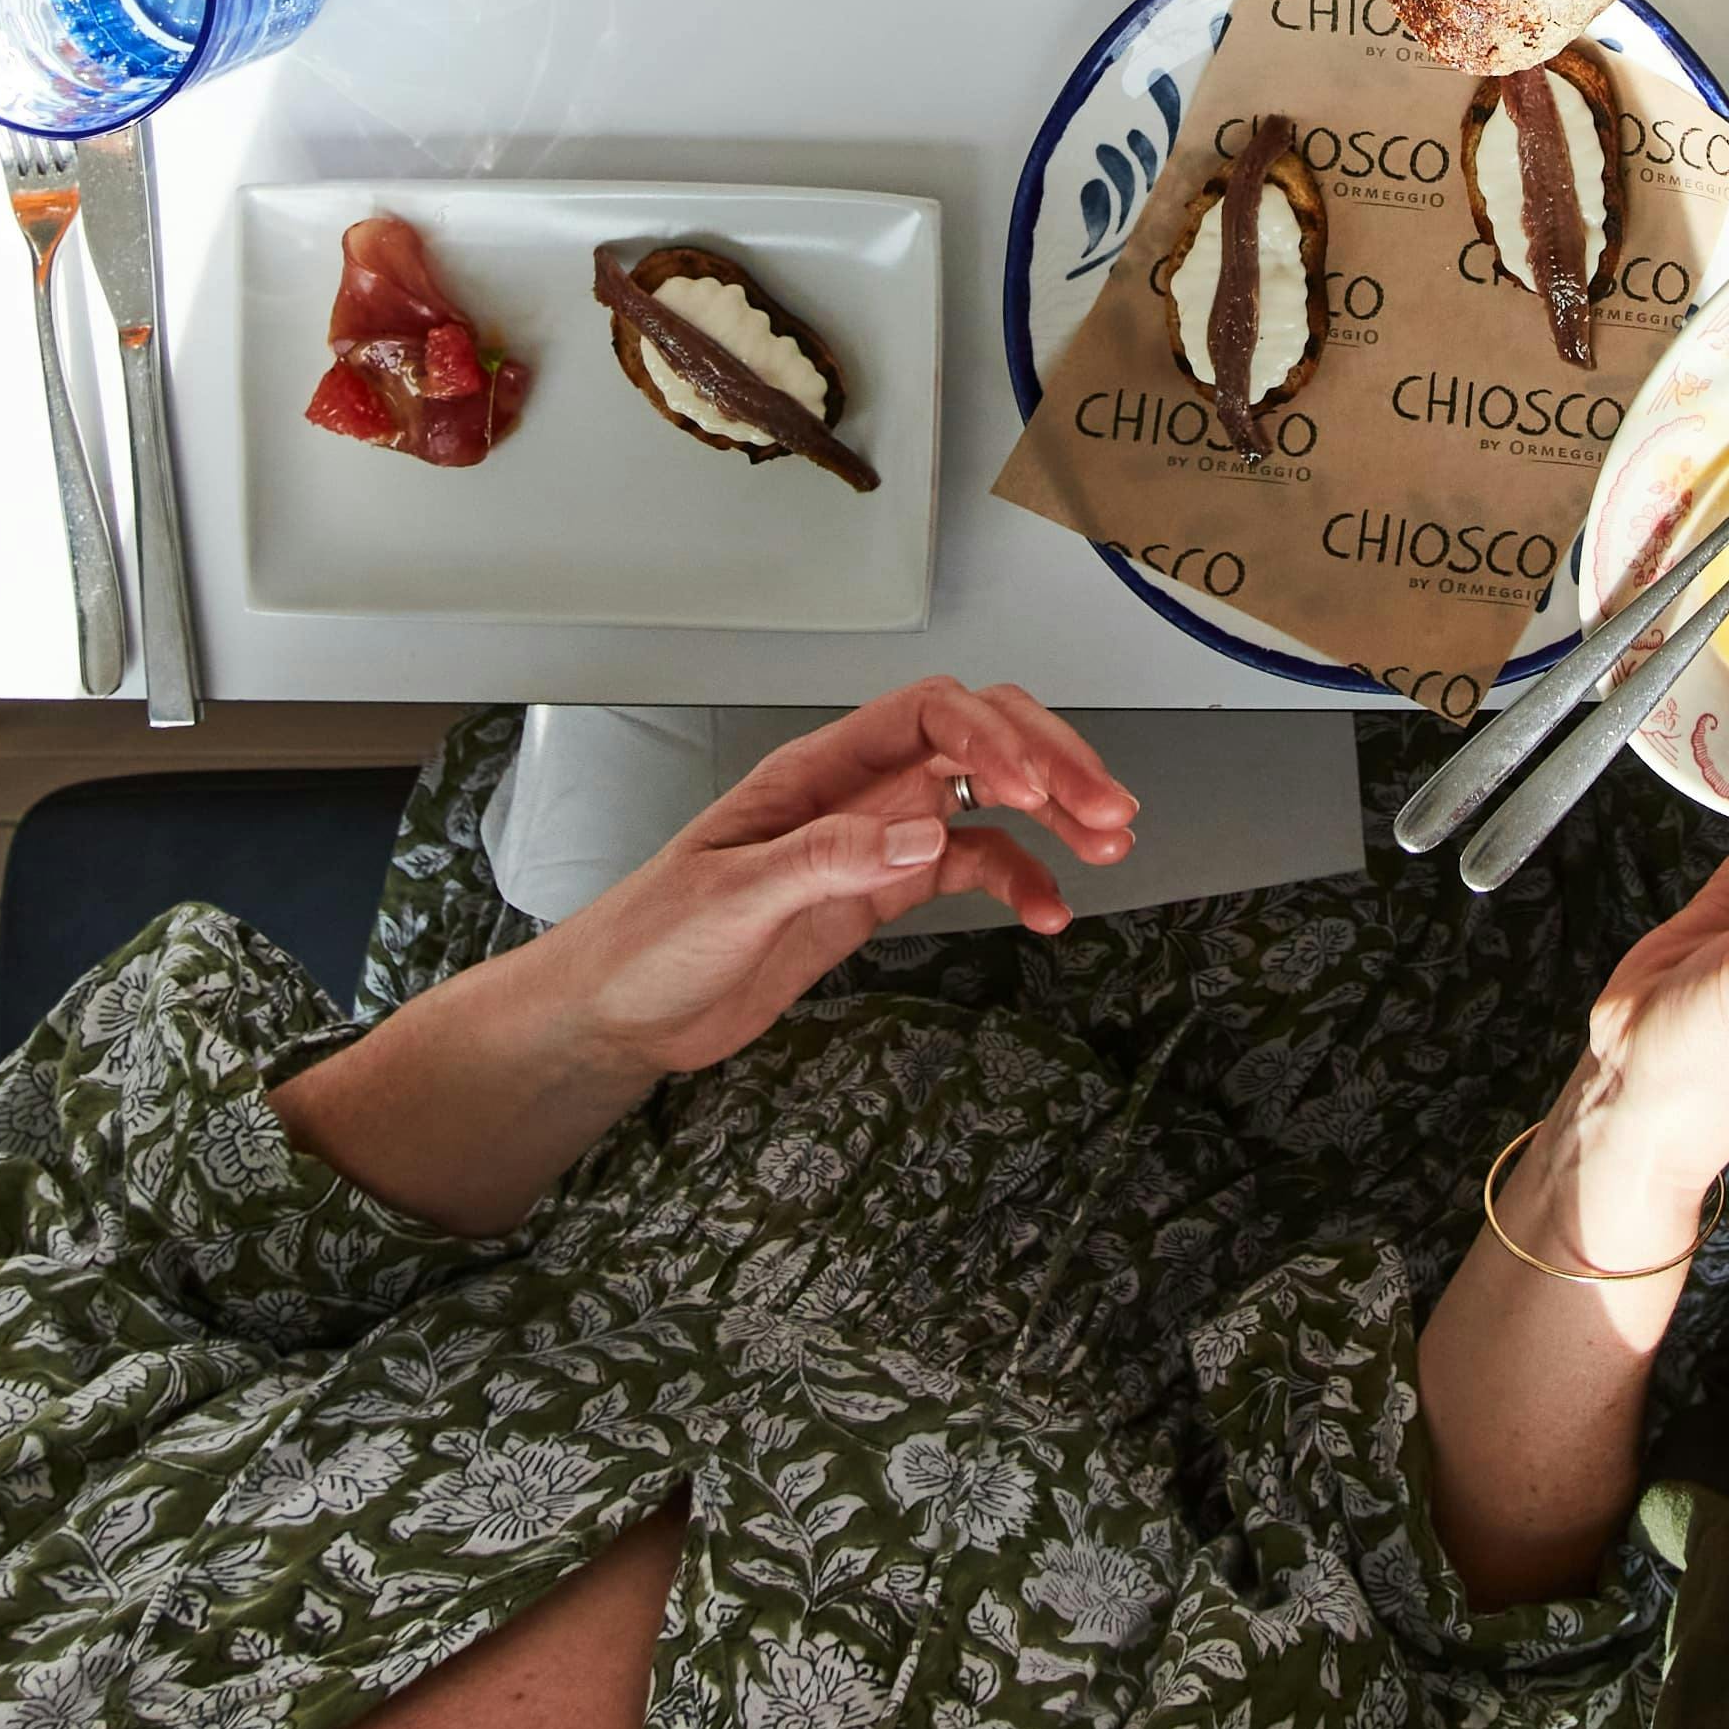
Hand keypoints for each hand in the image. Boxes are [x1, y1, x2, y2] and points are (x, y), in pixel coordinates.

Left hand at [279, 680, 1138, 1235]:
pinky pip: (967, 866)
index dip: (994, 738)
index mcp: (819, 770)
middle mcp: (856, 789)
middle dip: (1052, 762)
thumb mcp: (735, 899)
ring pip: (986, 797)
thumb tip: (931, 831)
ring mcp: (872, 837)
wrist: (618, 1012)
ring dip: (1051, 813)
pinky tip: (1049, 911)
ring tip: (1110, 844)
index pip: (930, 716)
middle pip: (977, 738)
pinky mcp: (876, 891)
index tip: (1039, 789)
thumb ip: (833, 861)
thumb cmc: (653, 941)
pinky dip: (1016, 879)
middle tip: (1110, 808)